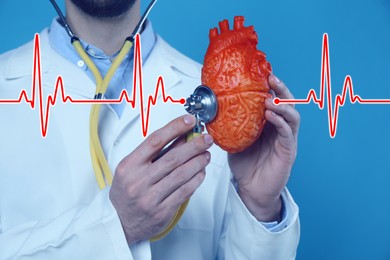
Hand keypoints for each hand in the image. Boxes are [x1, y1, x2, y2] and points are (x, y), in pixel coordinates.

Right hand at [109, 115, 213, 242]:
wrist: (119, 223)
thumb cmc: (126, 192)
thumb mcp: (132, 168)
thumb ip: (155, 153)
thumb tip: (181, 136)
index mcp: (129, 166)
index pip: (155, 141)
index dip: (174, 128)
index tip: (189, 121)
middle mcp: (139, 181)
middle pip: (173, 158)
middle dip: (194, 146)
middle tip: (206, 139)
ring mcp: (150, 198)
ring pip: (181, 175)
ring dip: (198, 162)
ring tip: (206, 154)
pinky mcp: (162, 212)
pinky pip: (184, 192)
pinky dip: (196, 180)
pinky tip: (201, 172)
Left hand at [228, 74, 299, 221]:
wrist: (251, 189)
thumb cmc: (245, 165)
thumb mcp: (234, 140)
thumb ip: (229, 126)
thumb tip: (211, 110)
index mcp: (267, 124)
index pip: (271, 100)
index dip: (269, 87)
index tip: (262, 74)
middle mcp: (278, 128)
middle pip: (285, 103)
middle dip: (280, 89)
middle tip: (271, 79)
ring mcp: (285, 139)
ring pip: (291, 116)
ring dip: (282, 104)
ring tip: (270, 98)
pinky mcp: (288, 151)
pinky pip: (288, 133)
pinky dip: (281, 122)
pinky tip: (272, 116)